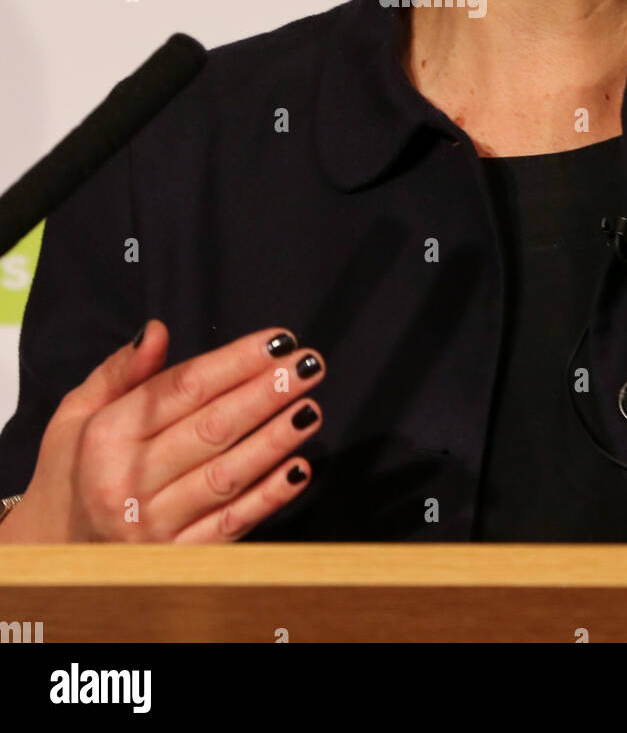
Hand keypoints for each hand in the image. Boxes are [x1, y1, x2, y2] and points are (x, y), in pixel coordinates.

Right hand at [0, 320, 324, 542]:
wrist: (52, 550)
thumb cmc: (73, 470)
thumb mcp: (78, 411)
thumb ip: (121, 371)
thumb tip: (156, 330)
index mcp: (107, 436)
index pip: (184, 388)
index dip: (235, 361)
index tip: (278, 341)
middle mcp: (128, 481)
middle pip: (212, 428)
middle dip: (267, 392)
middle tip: (309, 365)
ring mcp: (153, 526)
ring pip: (226, 476)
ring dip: (274, 440)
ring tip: (310, 408)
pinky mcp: (176, 559)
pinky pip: (230, 525)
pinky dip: (267, 498)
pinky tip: (298, 469)